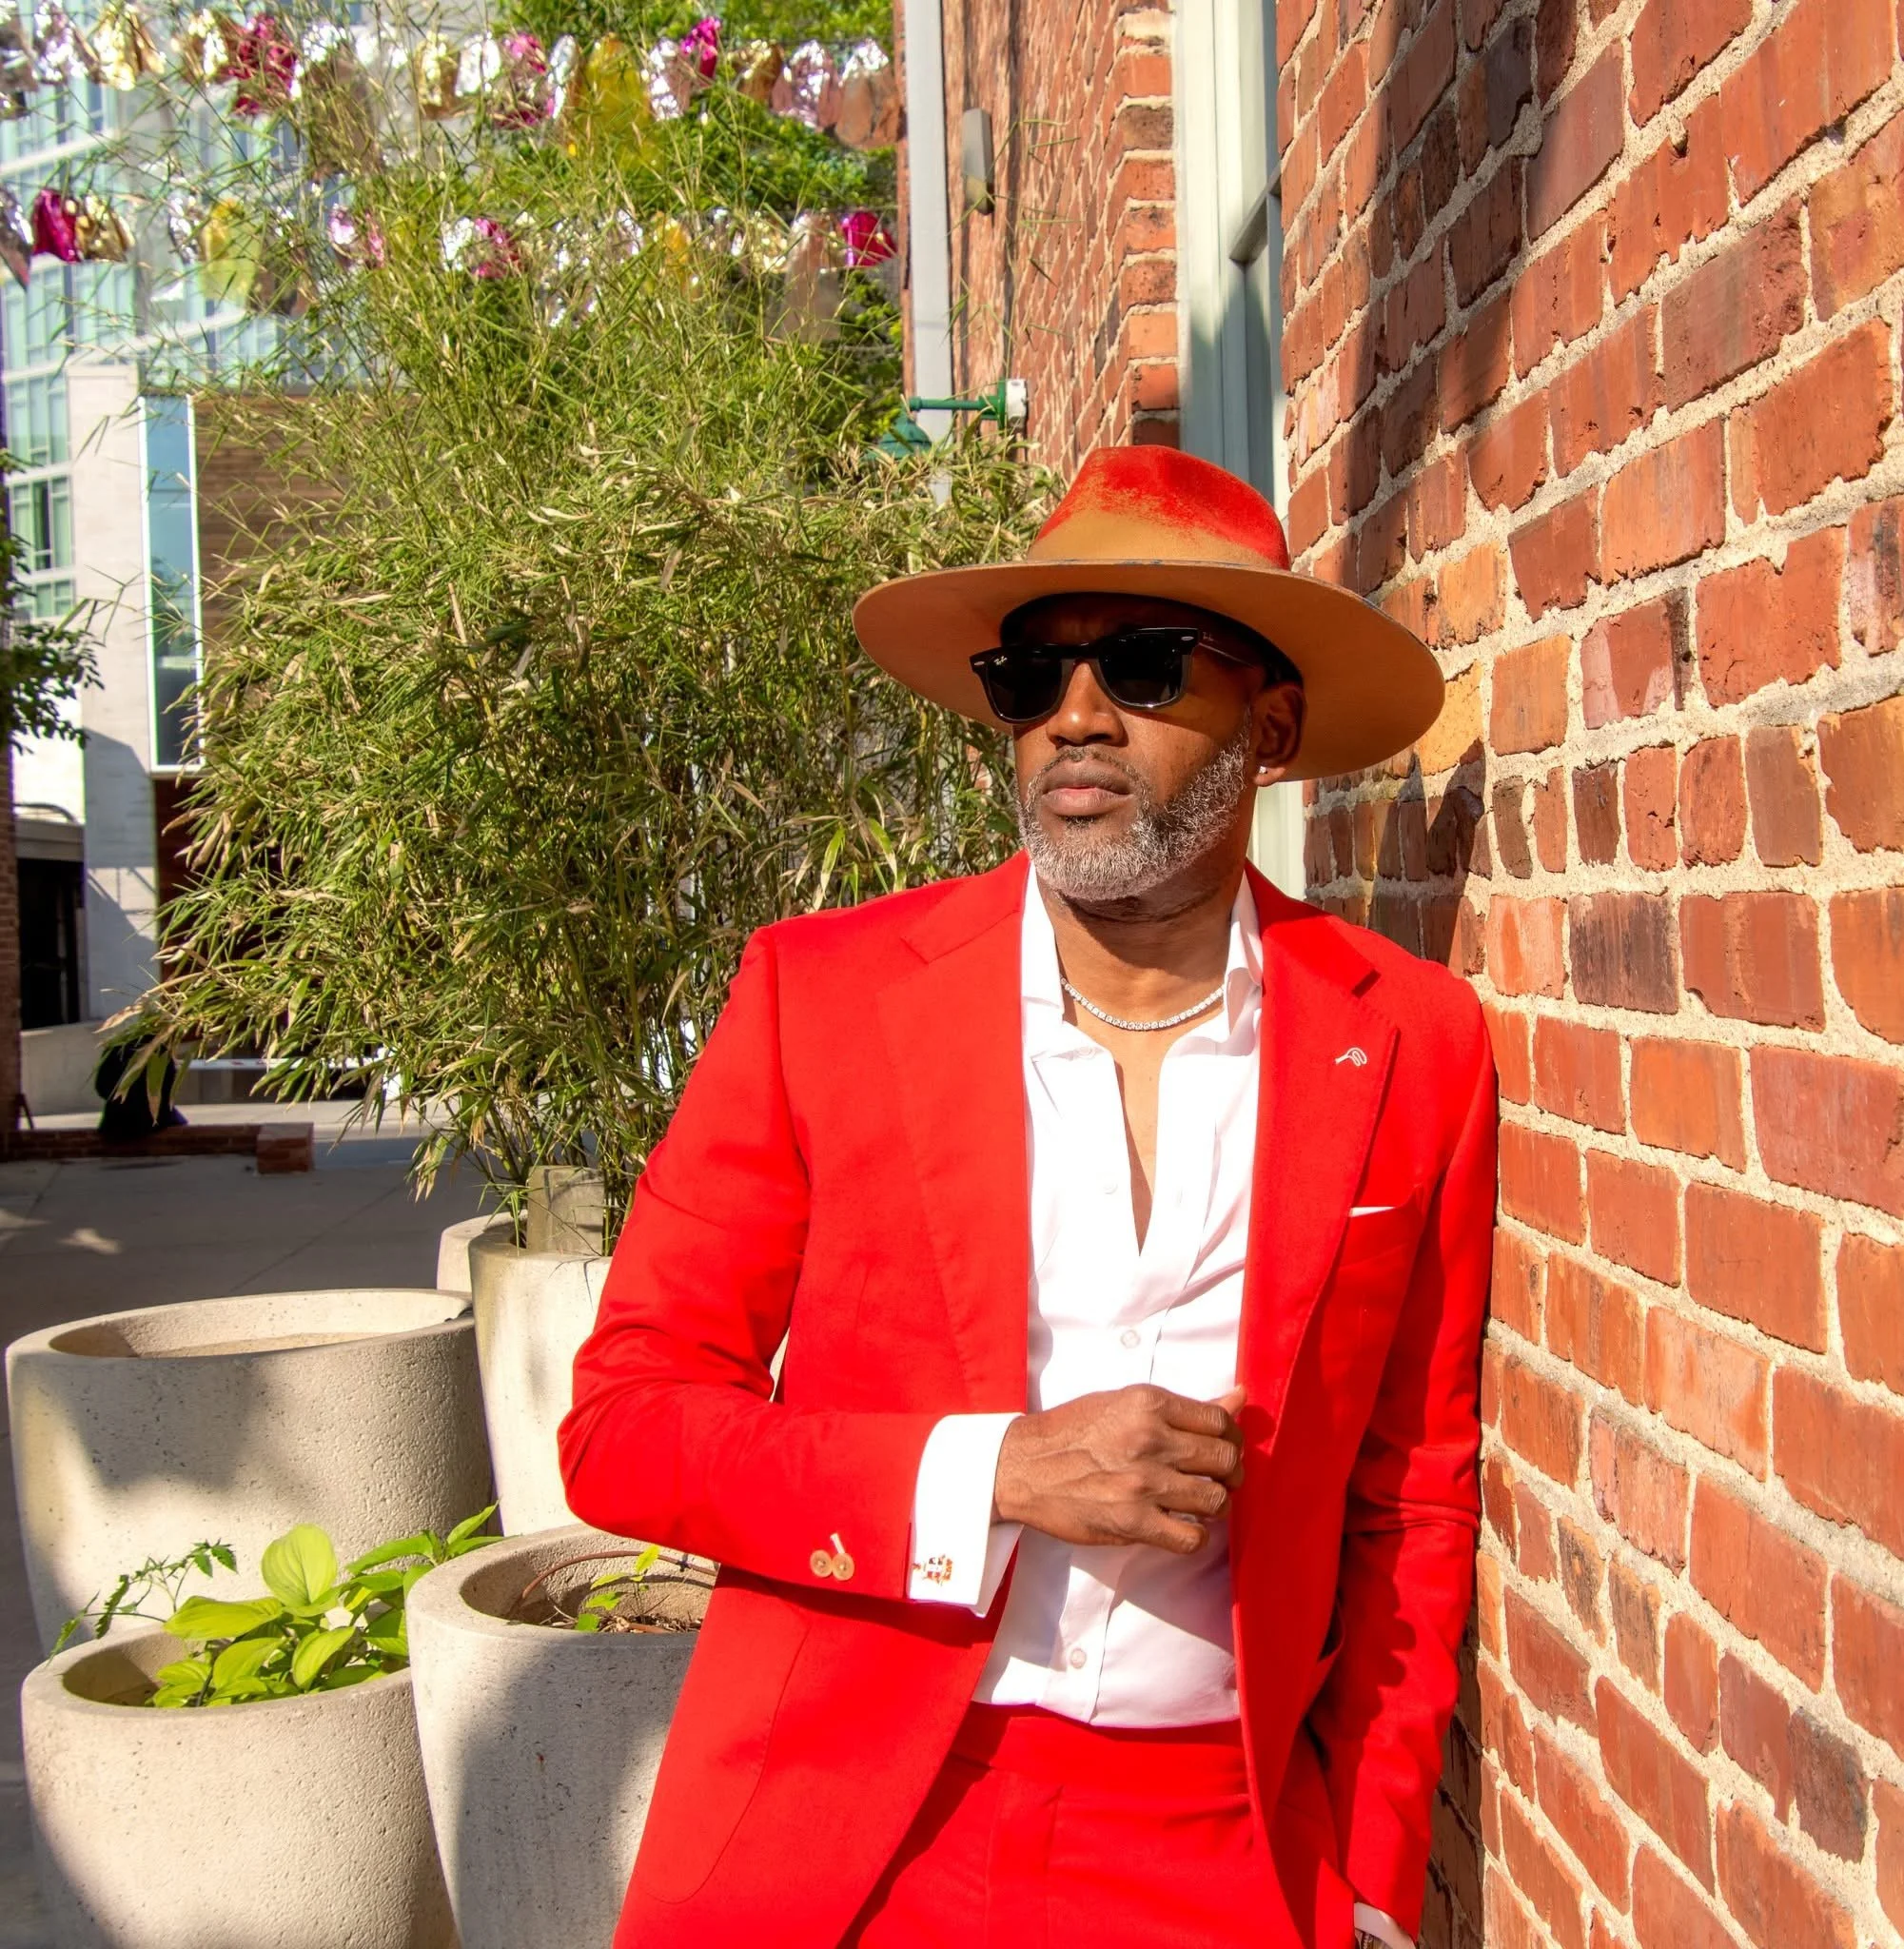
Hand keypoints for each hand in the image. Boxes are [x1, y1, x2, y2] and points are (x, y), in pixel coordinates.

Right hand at [992, 1384, 1245, 1553]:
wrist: (1023, 1467)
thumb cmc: (1073, 1431)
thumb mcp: (1124, 1403)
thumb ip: (1183, 1407)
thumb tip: (1241, 1397)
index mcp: (1149, 1404)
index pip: (1220, 1420)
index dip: (1231, 1437)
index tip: (1223, 1447)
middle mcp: (1150, 1440)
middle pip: (1226, 1460)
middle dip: (1230, 1472)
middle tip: (1216, 1478)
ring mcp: (1143, 1483)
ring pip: (1215, 1500)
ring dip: (1213, 1504)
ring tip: (1197, 1501)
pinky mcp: (1132, 1522)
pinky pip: (1191, 1537)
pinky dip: (1194, 1535)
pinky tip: (1180, 1524)